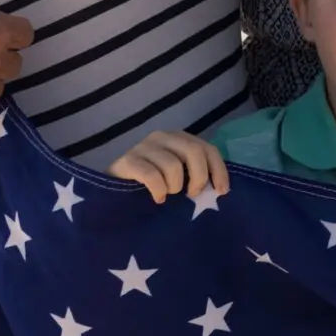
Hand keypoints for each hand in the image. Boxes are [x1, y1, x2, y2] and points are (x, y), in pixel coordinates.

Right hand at [107, 130, 230, 203]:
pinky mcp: (127, 160)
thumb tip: (220, 188)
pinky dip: (159, 190)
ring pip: (173, 166)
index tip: (221, 191)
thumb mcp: (178, 176)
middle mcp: (162, 137)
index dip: (218, 170)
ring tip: (168, 194)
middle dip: (199, 178)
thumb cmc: (152, 186)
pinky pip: (152, 176)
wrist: (113, 192)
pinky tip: (157, 198)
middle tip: (190, 195)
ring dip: (175, 187)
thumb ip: (195, 174)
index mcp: (179, 138)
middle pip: (194, 152)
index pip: (207, 148)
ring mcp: (143, 146)